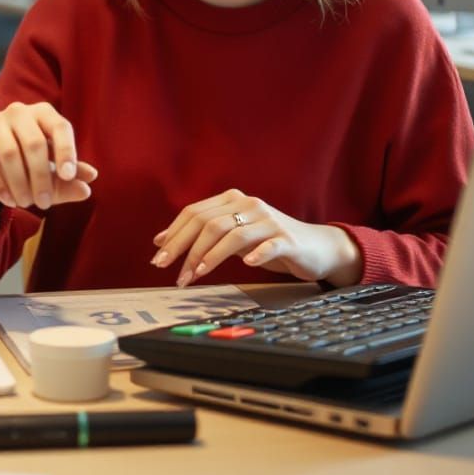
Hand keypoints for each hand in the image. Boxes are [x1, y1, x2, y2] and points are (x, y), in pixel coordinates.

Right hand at [0, 101, 97, 236]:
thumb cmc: (23, 168)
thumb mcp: (48, 175)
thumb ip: (67, 179)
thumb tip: (89, 186)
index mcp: (42, 113)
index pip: (59, 126)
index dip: (66, 151)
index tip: (69, 176)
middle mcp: (17, 111)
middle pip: (34, 143)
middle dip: (42, 177)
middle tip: (45, 204)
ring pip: (10, 154)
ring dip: (20, 183)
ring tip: (27, 204)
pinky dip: (0, 185)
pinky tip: (8, 201)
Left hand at [150, 188, 361, 287]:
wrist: (314, 247)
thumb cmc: (267, 242)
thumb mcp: (232, 236)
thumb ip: (201, 234)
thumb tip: (161, 240)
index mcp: (232, 200)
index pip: (195, 213)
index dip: (174, 234)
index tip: (158, 257)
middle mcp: (248, 205)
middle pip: (209, 223)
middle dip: (186, 248)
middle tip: (173, 272)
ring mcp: (269, 221)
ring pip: (233, 235)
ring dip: (211, 256)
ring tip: (196, 274)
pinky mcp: (287, 239)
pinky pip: (269, 244)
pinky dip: (256, 254)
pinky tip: (246, 264)